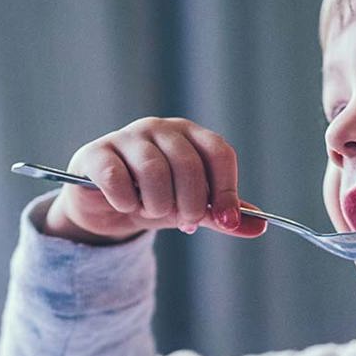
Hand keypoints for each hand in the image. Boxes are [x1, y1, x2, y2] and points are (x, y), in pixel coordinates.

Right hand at [43, 117, 267, 243]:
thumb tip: (260, 227)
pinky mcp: (96, 154)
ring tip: (151, 212)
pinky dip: (126, 200)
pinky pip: (117, 178)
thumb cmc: (155, 200)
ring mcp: (126, 137)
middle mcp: (159, 129)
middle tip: (183, 222)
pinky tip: (125, 205)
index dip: (226, 189)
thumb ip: (222, 216)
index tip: (224, 220)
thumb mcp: (192, 209)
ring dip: (157, 205)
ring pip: (153, 170)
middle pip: (188, 164)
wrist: (107, 209)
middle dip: (190, 204)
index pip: (218, 152)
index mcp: (189, 135)